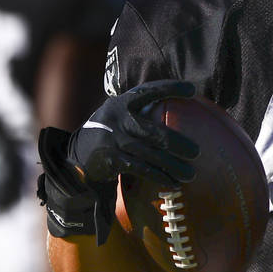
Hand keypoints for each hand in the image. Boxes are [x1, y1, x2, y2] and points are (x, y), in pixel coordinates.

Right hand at [69, 80, 199, 188]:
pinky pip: (141, 169)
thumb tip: (180, 111)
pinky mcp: (112, 160)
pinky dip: (159, 177)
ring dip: (172, 166)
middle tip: (196, 152)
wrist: (76, 157)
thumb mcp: (118, 116)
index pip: (148, 91)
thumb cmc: (109, 134)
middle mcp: (117, 119)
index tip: (192, 90)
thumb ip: (139, 112)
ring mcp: (113, 140)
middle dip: (177, 143)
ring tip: (191, 174)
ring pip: (150, 154)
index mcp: (122, 103)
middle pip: (154, 132)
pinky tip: (172, 183)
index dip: (170, 88)